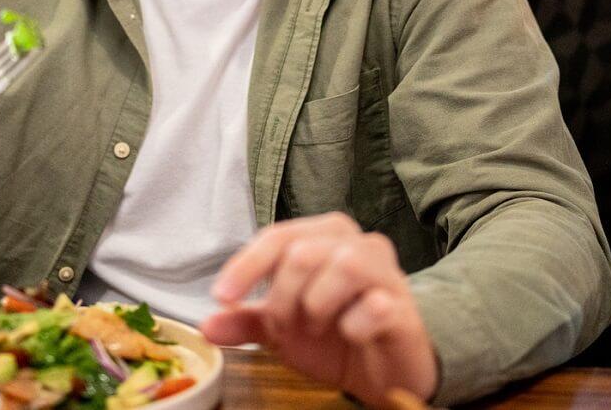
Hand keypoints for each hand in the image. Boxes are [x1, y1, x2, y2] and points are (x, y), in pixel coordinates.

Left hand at [200, 212, 438, 407]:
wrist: (382, 373)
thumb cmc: (334, 338)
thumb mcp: (282, 331)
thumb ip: (247, 322)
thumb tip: (207, 325)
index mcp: (326, 237)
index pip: (279, 236)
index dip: (247, 265)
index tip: (222, 296)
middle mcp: (359, 244)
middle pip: (305, 252)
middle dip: (282, 298)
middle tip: (284, 328)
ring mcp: (386, 273)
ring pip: (345, 265)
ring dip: (318, 305)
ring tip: (318, 328)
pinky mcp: (403, 305)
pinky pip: (374, 306)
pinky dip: (353, 325)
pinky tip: (352, 335)